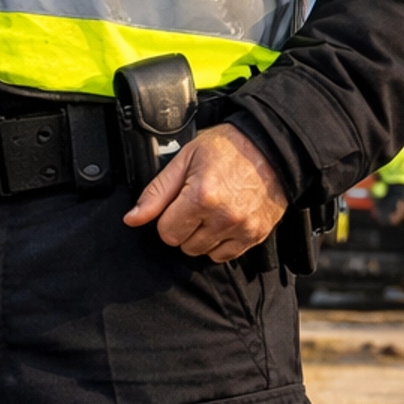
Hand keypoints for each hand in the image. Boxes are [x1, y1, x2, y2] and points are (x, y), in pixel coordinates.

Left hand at [123, 123, 287, 262]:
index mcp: (201, 196)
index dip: (168, 217)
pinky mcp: (256, 235)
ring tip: (213, 210)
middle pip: (184, 245)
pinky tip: (226, 220)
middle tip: (197, 203)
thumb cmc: (228, 147)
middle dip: (185, 227)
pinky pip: (226, 256)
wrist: (271, 147)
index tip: (178, 203)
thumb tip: (132, 218)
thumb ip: (157, 192)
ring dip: (203, 236)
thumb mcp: (186, 158)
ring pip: (204, 253)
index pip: (166, 232)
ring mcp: (242, 228)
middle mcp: (223, 217)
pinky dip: (222, 242)